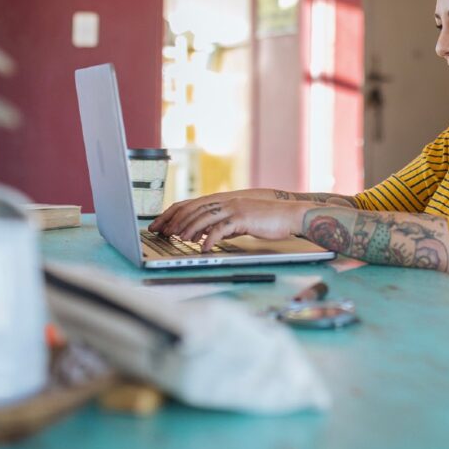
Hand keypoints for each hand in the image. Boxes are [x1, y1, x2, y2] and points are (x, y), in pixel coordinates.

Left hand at [150, 197, 313, 252]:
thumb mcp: (238, 220)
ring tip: (180, 240)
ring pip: (204, 217)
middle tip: (163, 233)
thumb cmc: (266, 219)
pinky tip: (204, 248)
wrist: (289, 215)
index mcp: (222, 200)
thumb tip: (200, 234)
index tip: (159, 224)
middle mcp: (225, 201)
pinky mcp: (243, 218)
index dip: (172, 213)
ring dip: (190, 229)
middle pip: (193, 208)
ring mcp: (234, 208)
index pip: (190, 203)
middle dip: (175, 221)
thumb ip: (220, 223)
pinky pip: (221, 228)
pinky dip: (210, 238)